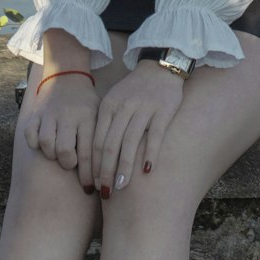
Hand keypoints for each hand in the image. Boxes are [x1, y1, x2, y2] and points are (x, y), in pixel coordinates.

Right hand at [22, 72, 99, 191]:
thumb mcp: (100, 116)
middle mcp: (68, 115)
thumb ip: (102, 140)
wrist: (68, 78)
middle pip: (64, 149)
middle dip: (69, 164)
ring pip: (47, 143)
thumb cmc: (87, 105)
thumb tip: (110, 175)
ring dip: (52, 155)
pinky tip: (43, 144)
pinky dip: (35, 143)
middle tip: (72, 165)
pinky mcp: (35, 114)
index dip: (89, 174)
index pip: (89, 152)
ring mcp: (50, 114)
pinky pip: (30, 135)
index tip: (90, 188)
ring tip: (59, 155)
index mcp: (88, 116)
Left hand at [91, 60, 184, 196]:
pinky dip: (149, 154)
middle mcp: (124, 107)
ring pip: (130, 143)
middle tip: (106, 192)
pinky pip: (154, 135)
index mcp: (108, 106)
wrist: (160, 66)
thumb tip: (96, 160)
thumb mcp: (114, 101)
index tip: (96, 184)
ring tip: (122, 186)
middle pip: (111, 145)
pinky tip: (147, 171)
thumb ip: (106, 125)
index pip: (98, 142)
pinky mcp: (163, 110)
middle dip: (107, 172)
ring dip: (125, 167)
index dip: (96, 166)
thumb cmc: (134, 90)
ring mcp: (144, 108)